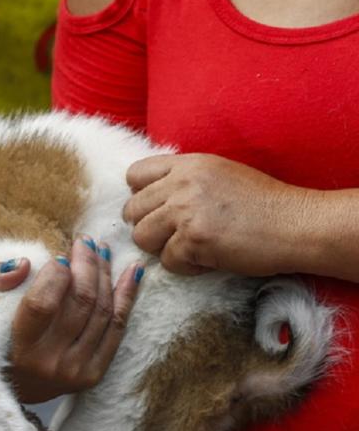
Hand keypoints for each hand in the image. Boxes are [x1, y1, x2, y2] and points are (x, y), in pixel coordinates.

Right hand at [0, 237, 141, 402]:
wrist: (5, 383)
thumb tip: (23, 264)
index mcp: (19, 348)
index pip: (42, 304)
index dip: (55, 275)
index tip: (59, 257)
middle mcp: (50, 363)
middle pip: (80, 303)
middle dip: (86, 264)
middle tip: (85, 242)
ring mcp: (76, 371)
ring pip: (102, 311)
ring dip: (105, 274)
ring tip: (101, 250)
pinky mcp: (95, 373)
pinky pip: (117, 328)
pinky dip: (127, 296)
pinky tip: (132, 271)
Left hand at [123, 154, 299, 275]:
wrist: (297, 224)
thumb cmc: (263, 204)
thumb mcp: (219, 175)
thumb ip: (184, 181)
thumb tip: (150, 200)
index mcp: (188, 164)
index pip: (134, 175)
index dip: (141, 196)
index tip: (158, 210)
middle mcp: (182, 183)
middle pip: (132, 210)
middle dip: (149, 227)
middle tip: (175, 236)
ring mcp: (186, 211)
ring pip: (142, 237)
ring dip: (162, 248)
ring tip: (190, 248)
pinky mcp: (193, 239)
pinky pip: (167, 261)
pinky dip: (186, 266)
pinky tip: (209, 259)